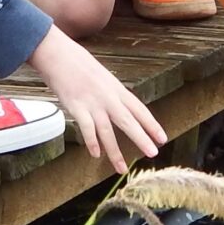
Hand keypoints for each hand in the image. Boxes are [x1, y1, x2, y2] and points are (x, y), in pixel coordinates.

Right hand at [28, 27, 167, 175]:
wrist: (60, 56)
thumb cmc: (81, 67)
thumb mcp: (104, 79)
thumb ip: (113, 95)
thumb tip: (121, 110)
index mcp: (118, 90)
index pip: (140, 110)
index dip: (152, 125)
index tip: (163, 138)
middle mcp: (109, 97)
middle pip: (129, 122)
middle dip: (142, 139)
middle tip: (153, 153)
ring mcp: (93, 103)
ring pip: (108, 131)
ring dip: (115, 152)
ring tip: (121, 168)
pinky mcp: (77, 107)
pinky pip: (87, 128)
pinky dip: (92, 142)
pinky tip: (96, 154)